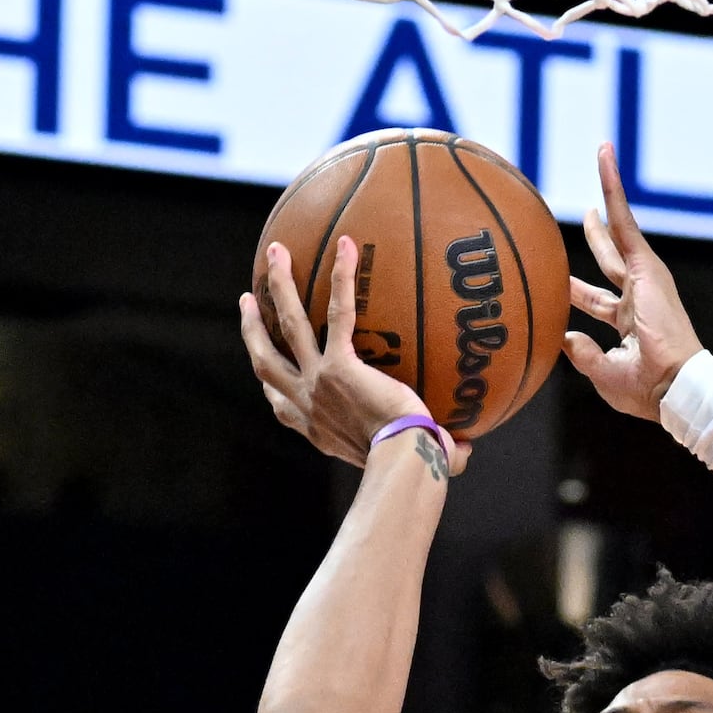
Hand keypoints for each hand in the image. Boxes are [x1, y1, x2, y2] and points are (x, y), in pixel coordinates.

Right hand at [241, 235, 465, 473]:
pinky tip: (346, 246)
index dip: (269, 384)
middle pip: (265, 359)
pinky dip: (342, 278)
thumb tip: (465, 452)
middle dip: (252, 327)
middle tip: (247, 298)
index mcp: (314, 428)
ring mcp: (318, 381)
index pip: (280, 403)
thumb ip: (437, 453)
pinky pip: (339, 312)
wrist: (402, 461)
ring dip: (279, 286)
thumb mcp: (411, 461)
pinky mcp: (339, 365)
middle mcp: (307, 402)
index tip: (264, 368)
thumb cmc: (411, 466)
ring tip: (277, 251)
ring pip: (289, 325)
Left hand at [565, 143, 705, 419]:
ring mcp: (643, 278)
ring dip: (608, 192)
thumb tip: (562, 338)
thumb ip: (582, 355)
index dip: (574, 291)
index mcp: (628, 322)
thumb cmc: (647, 391)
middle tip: (585, 217)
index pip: (595, 300)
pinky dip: (613, 188)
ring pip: (618, 228)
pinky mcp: (646, 265)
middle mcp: (637, 295)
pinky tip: (604, 158)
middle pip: (607, 259)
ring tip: (602, 156)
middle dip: (595, 238)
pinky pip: (624, 219)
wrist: (676, 386)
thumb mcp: (604, 374)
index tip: (555, 283)